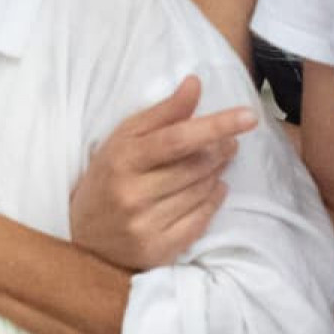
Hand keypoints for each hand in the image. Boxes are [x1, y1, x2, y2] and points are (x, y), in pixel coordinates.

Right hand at [70, 76, 257, 269]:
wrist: (83, 237)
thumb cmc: (108, 176)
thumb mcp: (125, 138)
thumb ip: (162, 112)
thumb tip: (195, 84)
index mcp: (122, 159)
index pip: (177, 139)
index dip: (215, 125)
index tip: (249, 116)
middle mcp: (132, 194)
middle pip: (195, 166)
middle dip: (221, 148)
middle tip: (230, 141)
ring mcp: (144, 225)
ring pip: (201, 191)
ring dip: (217, 173)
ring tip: (218, 162)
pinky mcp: (157, 250)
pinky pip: (201, 220)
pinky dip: (214, 200)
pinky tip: (214, 188)